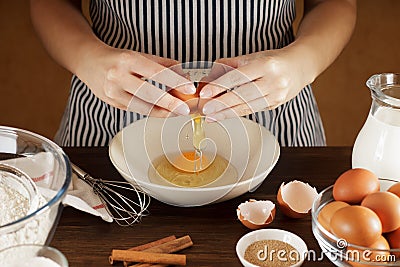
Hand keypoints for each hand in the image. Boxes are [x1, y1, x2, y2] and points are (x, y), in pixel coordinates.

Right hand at [76, 45, 195, 116]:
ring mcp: (113, 92)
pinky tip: (163, 112)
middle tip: (185, 108)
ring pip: (141, 107)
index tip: (189, 88)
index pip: (156, 72)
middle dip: (170, 103)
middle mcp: (118, 76)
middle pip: (149, 93)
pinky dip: (151, 112)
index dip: (175, 82)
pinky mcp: (112, 103)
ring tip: (176, 112)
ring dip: (162, 112)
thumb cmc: (116, 58)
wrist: (88, 62)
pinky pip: (136, 110)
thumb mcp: (138, 55)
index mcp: (128, 60)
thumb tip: (183, 73)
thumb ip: (161, 64)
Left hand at [199, 49, 310, 120]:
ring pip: (246, 107)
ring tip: (210, 116)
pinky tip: (223, 115)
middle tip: (204, 109)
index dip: (220, 85)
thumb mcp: (254, 56)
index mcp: (267, 65)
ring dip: (225, 113)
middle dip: (221, 104)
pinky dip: (235, 113)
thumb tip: (208, 77)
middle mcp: (273, 81)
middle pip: (242, 95)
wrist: (301, 67)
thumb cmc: (274, 60)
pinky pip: (251, 110)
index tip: (205, 92)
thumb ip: (230, 65)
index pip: (239, 77)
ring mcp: (276, 96)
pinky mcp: (275, 105)